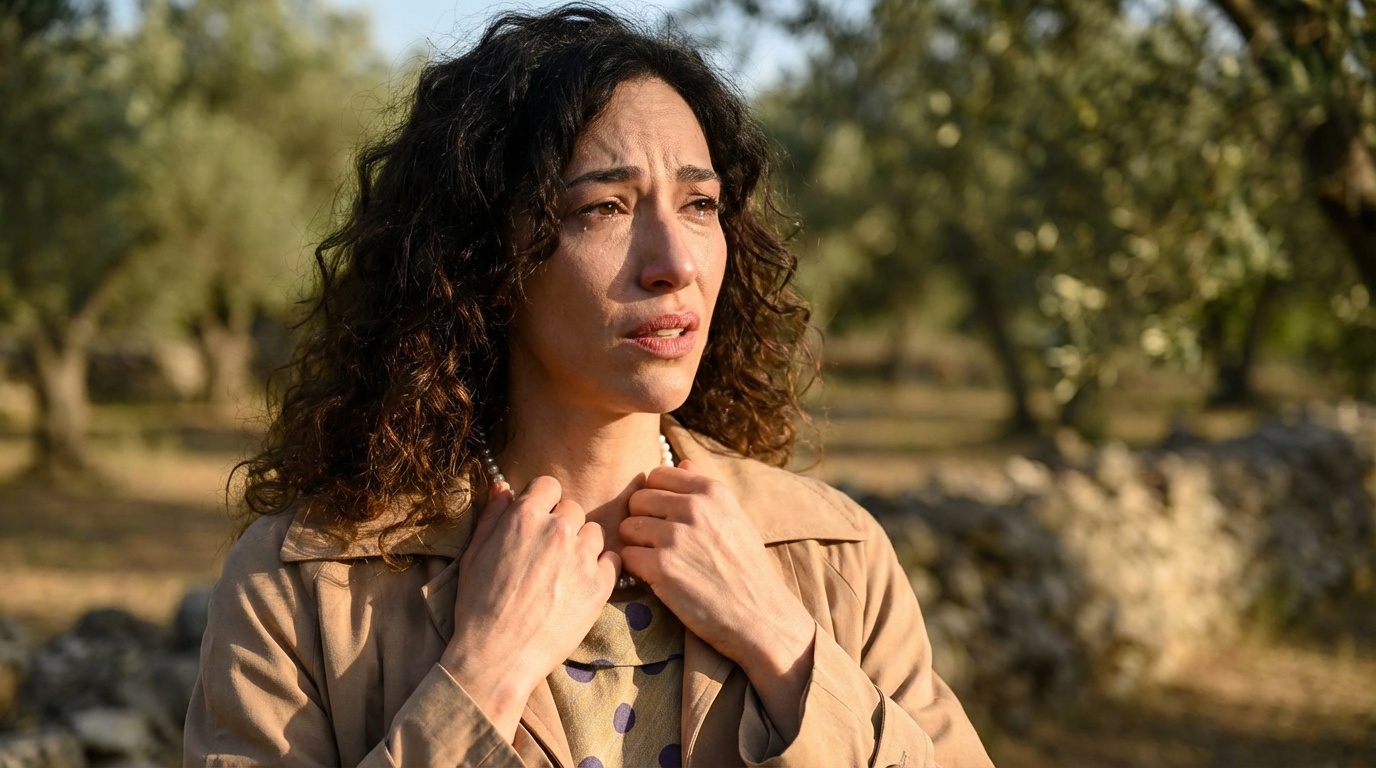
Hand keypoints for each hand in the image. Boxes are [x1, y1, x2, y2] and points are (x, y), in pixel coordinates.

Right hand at [440, 478, 618, 740]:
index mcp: (525, 518)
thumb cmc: (478, 606)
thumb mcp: (473, 555)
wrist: (498, 656)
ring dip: (582, 546)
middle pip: (573, 509)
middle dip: (562, 525)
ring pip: (594, 533)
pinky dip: (601, 569)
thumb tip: (503, 487)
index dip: (543, 501)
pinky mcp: (600, 585)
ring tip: (564, 572)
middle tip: (549, 553)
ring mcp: (583, 557)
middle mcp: (558, 530)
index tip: (539, 520)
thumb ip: (492, 516)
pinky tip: (581, 585)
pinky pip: (612, 561)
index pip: (548, 485)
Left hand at [619, 460, 814, 737]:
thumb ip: (705, 489)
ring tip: (656, 562)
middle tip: (656, 544)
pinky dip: (635, 569)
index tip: (664, 518)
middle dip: (641, 521)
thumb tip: (681, 461)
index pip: (656, 475)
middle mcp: (694, 508)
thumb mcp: (735, 518)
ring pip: (627, 527)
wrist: (760, 616)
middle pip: (637, 500)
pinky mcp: (662, 568)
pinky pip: (627, 556)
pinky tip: (655, 579)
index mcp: (712, 491)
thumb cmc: (747, 568)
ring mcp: (676, 537)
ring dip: (636, 546)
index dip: (654, 498)